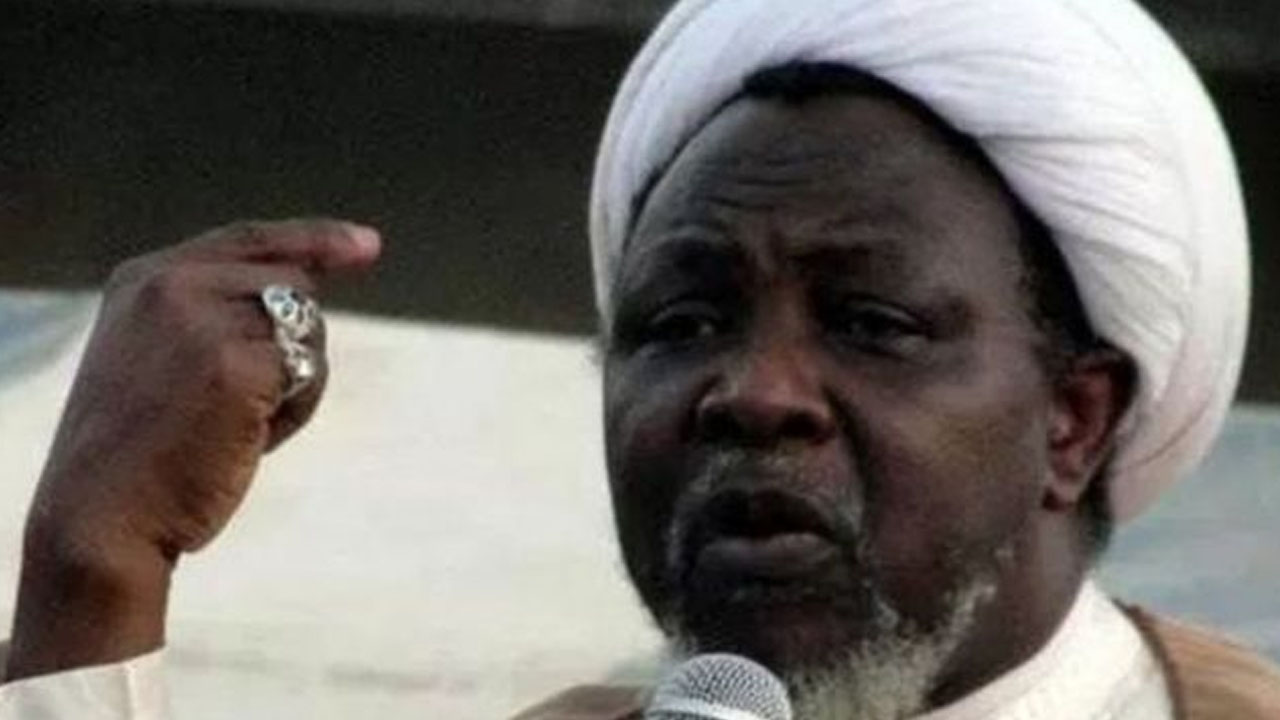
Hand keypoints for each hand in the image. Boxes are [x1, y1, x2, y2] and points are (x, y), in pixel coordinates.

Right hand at [5, 219, 380, 680]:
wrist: (100, 516)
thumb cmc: (137, 453)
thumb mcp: (156, 356)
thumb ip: (212, 312)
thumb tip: (310, 284)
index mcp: (146, 278)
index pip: (250, 240)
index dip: (315, 238)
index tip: (368, 246)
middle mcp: (172, 285)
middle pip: (293, 287)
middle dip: (295, 345)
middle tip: (246, 407)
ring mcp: (204, 320)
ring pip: (309, 330)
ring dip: (296, 383)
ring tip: (237, 427)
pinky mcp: (237, 364)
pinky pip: (309, 372)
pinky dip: (297, 412)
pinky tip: (250, 440)